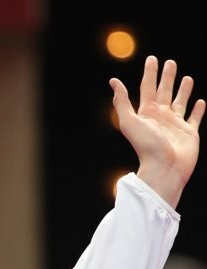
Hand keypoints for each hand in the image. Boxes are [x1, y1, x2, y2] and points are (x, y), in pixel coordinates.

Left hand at [111, 56, 204, 207]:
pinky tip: (200, 101)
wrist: (164, 167)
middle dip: (167, 77)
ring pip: (180, 102)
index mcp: (146, 112)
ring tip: (187, 78)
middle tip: (170, 62)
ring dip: (183, 90)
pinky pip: (194, 118)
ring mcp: (175, 124)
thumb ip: (122, 102)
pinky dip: (198, 110)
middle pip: (164, 91)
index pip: (147, 87)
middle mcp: (160, 116)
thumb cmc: (146, 146)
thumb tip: (113, 81)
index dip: (150, 72)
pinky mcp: (189, 133)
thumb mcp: (129, 121)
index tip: (152, 59)